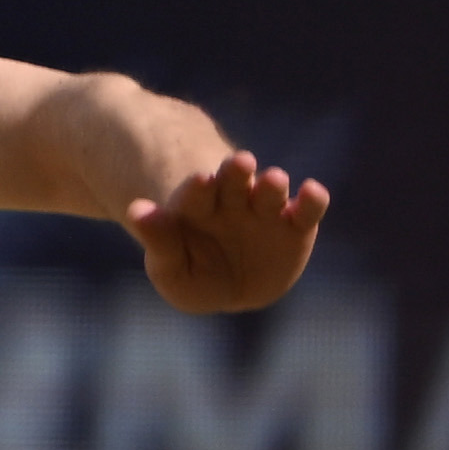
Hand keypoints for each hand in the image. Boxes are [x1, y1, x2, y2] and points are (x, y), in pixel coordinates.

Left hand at [129, 150, 327, 314]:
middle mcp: (232, 201)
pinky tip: (313, 191)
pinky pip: (307, 209)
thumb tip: (135, 211)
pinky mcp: (296, 225)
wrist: (232, 287)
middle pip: (234, 181)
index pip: (195, 193)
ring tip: (273, 180)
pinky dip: (313, 199)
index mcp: (197, 206)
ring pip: (269, 190)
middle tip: (239, 162)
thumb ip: (158, 239)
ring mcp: (265, 210)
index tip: (200, 180)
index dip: (197, 188)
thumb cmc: (192, 274)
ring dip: (271, 184)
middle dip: (236, 172)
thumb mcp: (169, 268)